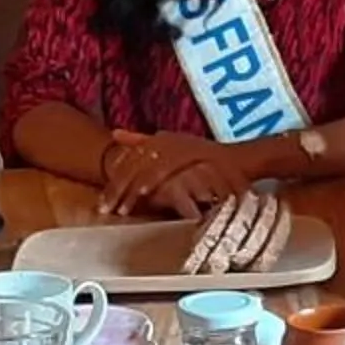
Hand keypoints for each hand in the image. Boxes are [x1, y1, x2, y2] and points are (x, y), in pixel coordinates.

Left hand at [99, 130, 250, 216]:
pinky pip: (169, 169)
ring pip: (147, 168)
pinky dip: (154, 182)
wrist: (241, 161)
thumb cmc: (208, 158)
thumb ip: (143, 141)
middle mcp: (170, 140)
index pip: (130, 159)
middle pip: (134, 164)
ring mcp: (182, 147)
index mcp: (162, 139)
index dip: (115, 181)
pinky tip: (144, 196)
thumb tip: (115, 134)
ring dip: (132, 190)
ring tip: (121, 209)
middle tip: (105, 209)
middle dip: (118, 188)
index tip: (103, 202)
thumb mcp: (174, 146)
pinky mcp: (194, 157)